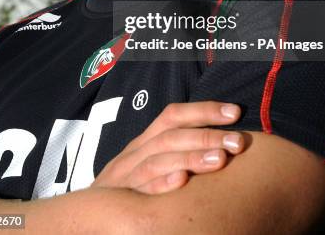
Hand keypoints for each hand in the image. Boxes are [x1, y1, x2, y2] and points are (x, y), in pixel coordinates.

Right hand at [93, 101, 243, 193]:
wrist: (86, 215)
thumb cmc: (129, 187)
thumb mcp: (148, 162)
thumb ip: (176, 151)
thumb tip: (223, 145)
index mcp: (145, 141)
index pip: (174, 115)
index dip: (204, 110)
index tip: (235, 112)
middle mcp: (135, 152)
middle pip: (171, 136)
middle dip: (206, 135)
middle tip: (238, 141)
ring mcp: (126, 176)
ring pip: (158, 159)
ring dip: (191, 156)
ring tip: (220, 159)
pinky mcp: (120, 199)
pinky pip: (141, 190)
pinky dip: (161, 183)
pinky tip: (182, 181)